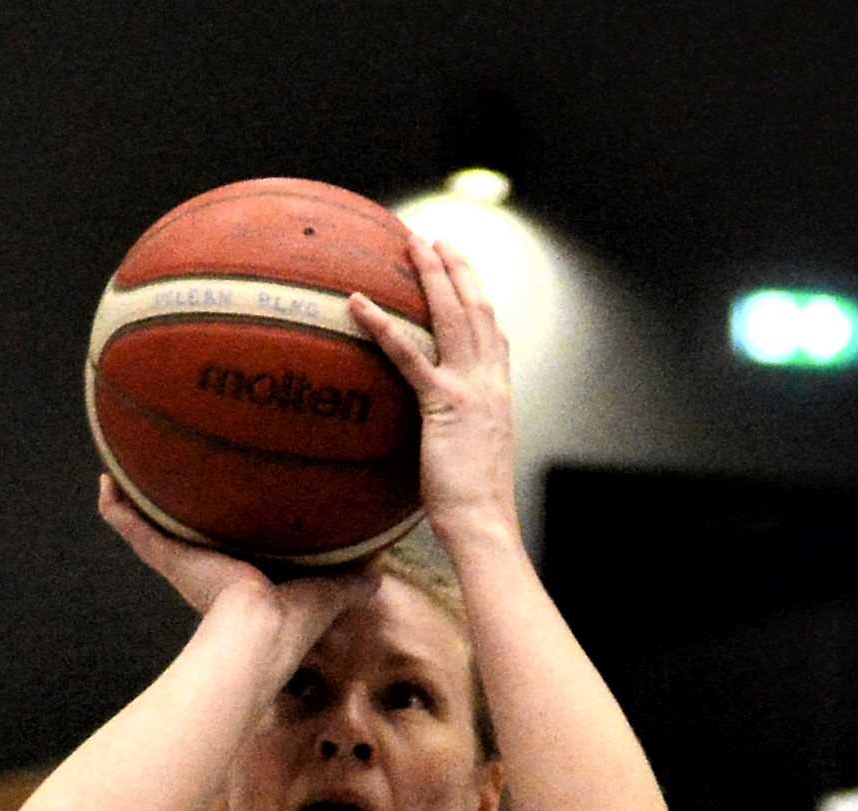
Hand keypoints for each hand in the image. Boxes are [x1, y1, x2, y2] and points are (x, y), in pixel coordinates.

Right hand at [96, 474, 377, 630]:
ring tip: (127, 462)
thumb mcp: (329, 592)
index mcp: (243, 573)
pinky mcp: (167, 558)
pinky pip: (134, 528)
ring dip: (140, 496)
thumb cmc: (293, 621)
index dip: (234, 516)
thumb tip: (379, 573)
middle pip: (190, 524)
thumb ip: (350, 580)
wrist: (258, 635)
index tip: (231, 489)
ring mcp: (182, 561)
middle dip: (182, 499)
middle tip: (175, 463)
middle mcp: (208, 565)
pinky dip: (118, 508)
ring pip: (155, 522)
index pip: (235, 538)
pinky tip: (106, 481)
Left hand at [350, 232, 521, 548]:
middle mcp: (490, 382)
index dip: (479, 298)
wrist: (485, 525)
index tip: (464, 272)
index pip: (494, 334)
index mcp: (499, 394)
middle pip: (475, 309)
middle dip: (457, 268)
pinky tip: (358, 302)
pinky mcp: (443, 405)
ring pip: (451, 316)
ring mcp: (470, 389)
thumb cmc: (475, 509)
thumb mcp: (472, 463)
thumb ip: (460, 439)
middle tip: (435, 239)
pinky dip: (382, 325)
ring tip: (410, 243)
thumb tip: (441, 445)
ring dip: (430, 274)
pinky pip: (408, 356)